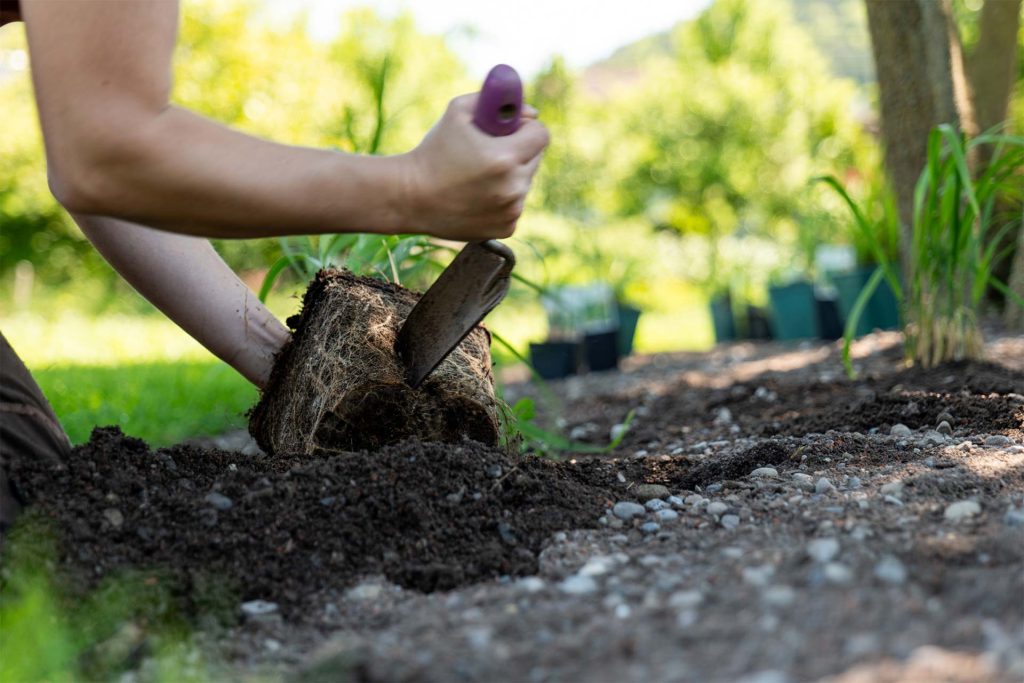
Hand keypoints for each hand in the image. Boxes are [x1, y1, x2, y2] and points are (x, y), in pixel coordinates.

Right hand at [403, 94, 548, 240]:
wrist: (410, 198)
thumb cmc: (433, 151)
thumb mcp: (457, 111)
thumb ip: (495, 102)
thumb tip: (531, 112)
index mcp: (505, 157)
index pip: (541, 135)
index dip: (527, 129)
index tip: (512, 130)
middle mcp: (513, 187)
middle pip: (534, 159)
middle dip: (517, 151)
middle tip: (489, 153)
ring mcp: (511, 211)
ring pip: (525, 183)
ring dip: (510, 176)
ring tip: (477, 177)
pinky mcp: (506, 228)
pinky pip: (515, 206)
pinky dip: (502, 200)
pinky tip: (476, 197)